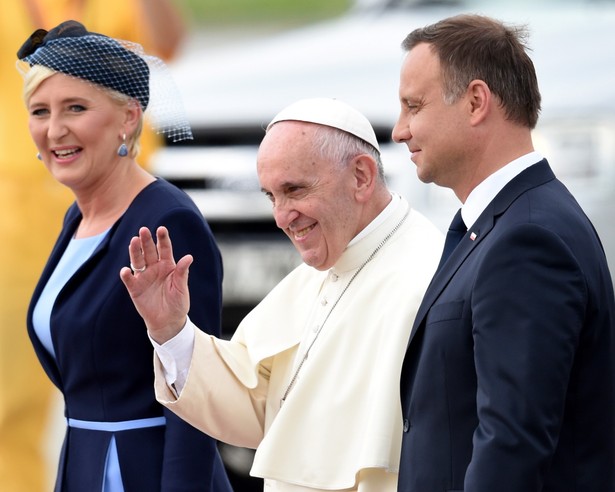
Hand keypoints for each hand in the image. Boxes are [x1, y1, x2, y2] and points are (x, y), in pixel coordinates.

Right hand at [120, 226, 191, 343]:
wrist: (168, 322)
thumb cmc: (178, 303)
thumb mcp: (181, 287)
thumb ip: (182, 272)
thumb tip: (189, 257)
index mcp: (168, 265)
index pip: (165, 249)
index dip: (162, 239)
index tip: (161, 229)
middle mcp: (154, 268)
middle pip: (149, 251)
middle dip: (146, 241)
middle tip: (143, 230)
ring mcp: (143, 277)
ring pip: (138, 261)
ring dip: (135, 252)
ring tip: (133, 242)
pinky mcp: (134, 288)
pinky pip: (129, 280)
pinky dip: (126, 275)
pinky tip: (126, 270)